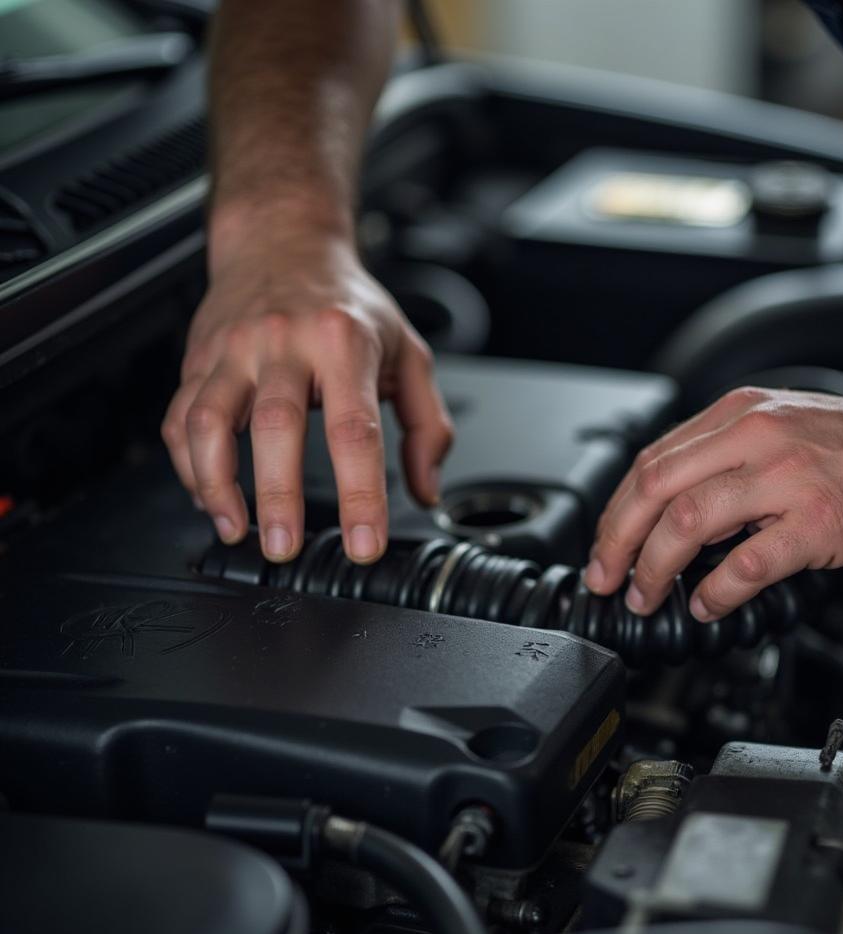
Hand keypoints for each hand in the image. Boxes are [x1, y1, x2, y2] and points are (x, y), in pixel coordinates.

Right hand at [161, 206, 451, 563]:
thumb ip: (426, 425)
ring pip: (210, 420)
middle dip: (279, 496)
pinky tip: (209, 496)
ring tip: (235, 529)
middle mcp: (284, 342)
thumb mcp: (407, 353)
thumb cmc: (348, 305)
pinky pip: (181, 418)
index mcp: (344, 342)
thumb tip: (426, 490)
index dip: (361, 494)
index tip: (364, 542)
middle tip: (286, 547)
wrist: (284, 242)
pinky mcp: (199, 359)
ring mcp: (234, 349)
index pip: (356, 430)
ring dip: (217, 485)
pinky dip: (189, 466)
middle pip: (276, 426)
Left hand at [585, 381, 842, 621]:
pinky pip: (749, 561)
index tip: (604, 548)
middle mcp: (758, 436)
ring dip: (654, 567)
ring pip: (688, 521)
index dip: (616, 511)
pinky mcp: (822, 518)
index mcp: (743, 416)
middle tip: (605, 579)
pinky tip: (708, 606)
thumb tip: (683, 521)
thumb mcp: (790, 434)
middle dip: (616, 541)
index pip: (653, 461)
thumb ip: (735, 465)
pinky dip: (716, 590)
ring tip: (647, 598)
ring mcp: (789, 476)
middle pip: (654, 487)